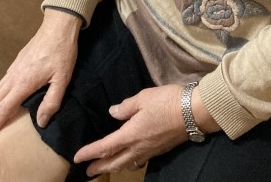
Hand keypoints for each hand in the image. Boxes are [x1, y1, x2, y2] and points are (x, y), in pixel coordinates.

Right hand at [0, 8, 81, 144]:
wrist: (58, 27)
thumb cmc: (62, 52)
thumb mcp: (62, 79)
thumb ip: (51, 101)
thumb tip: (41, 121)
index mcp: (23, 83)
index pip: (2, 110)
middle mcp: (14, 76)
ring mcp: (14, 68)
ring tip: (0, 117)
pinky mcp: (17, 61)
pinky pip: (4, 81)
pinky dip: (2, 93)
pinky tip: (11, 96)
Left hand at [73, 85, 195, 174]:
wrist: (192, 112)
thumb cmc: (167, 101)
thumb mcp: (144, 97)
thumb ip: (126, 106)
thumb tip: (113, 112)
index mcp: (131, 134)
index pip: (105, 147)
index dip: (90, 152)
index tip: (77, 157)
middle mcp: (138, 147)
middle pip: (114, 162)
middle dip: (99, 167)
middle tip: (87, 172)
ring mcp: (150, 151)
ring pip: (127, 164)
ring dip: (113, 168)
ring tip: (106, 168)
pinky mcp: (159, 150)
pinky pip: (139, 161)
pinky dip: (129, 164)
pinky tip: (130, 161)